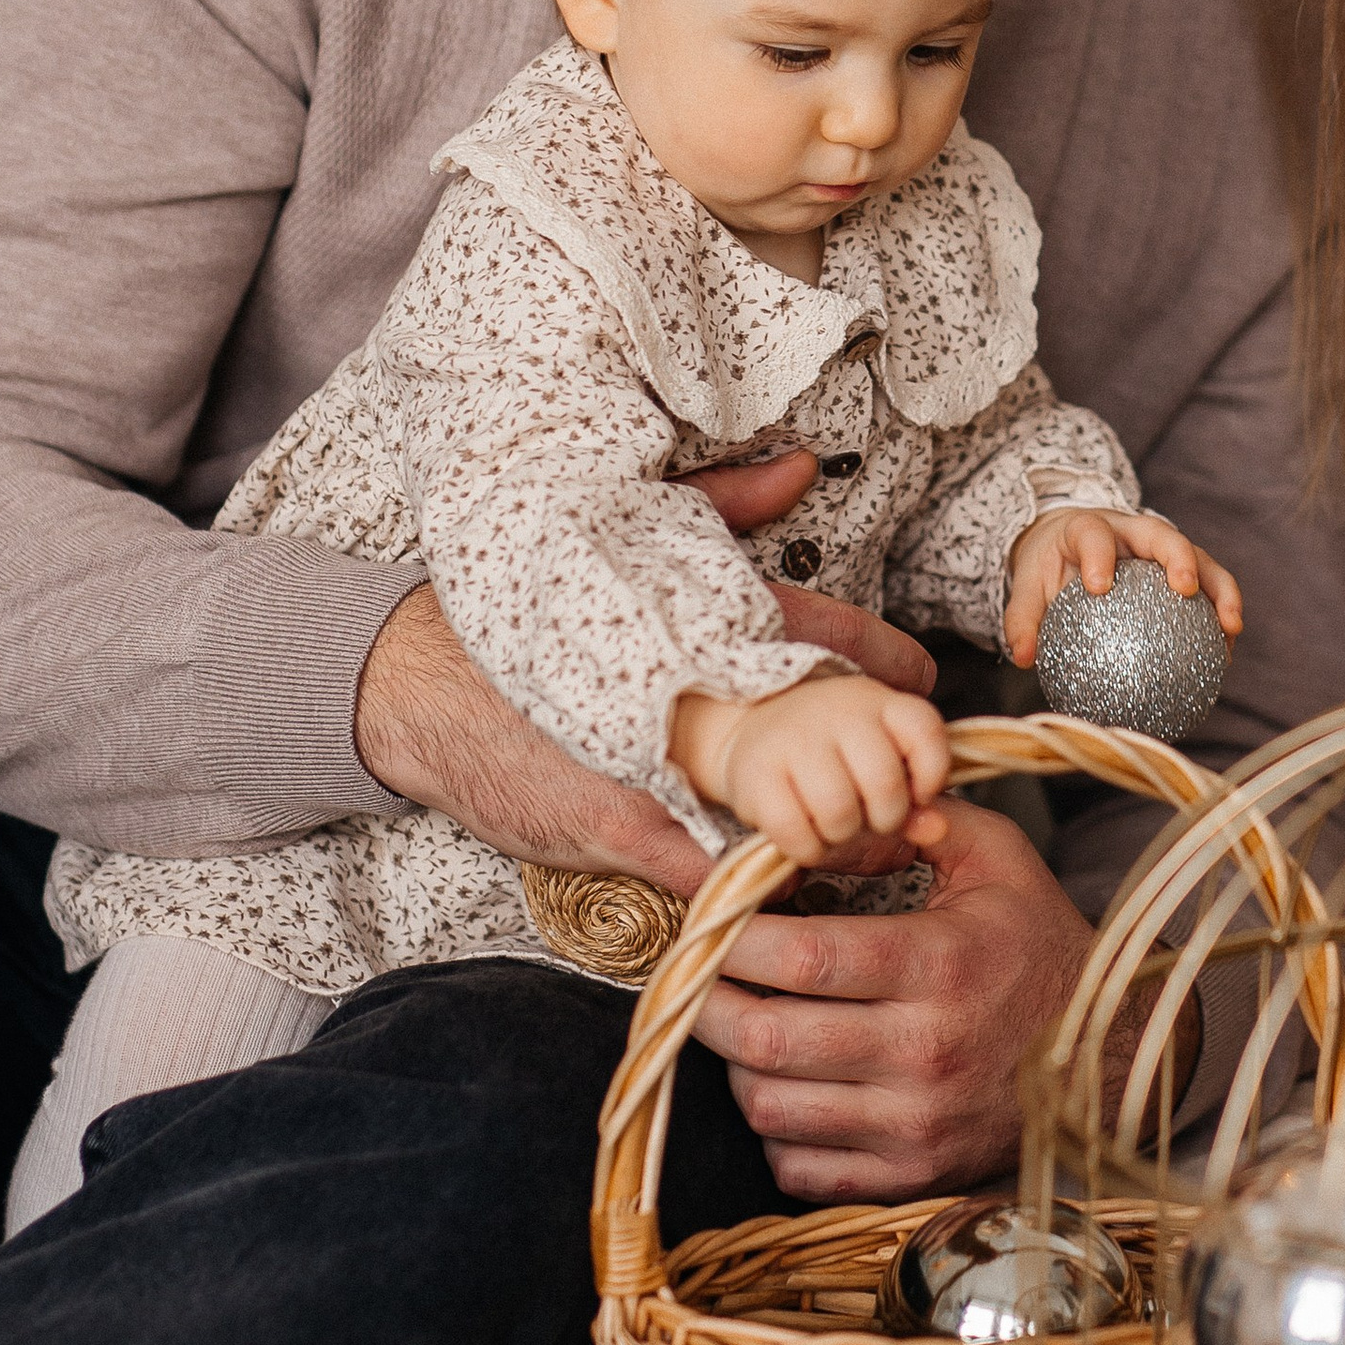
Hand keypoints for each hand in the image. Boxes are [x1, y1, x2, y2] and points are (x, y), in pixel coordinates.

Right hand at [351, 450, 936, 891]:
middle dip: (882, 764)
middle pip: (824, 738)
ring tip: (881, 839)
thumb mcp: (625, 541)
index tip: (924, 684)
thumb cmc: (527, 613)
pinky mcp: (621, 827)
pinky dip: (754, 878)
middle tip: (920, 781)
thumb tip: (800, 464)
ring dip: (835, 831)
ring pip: (780, 813)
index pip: (829, 639)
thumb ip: (723, 504)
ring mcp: (660, 767)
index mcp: (702, 622)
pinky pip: (713, 867)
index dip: (891, 668)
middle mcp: (692, 695)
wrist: (419, 684)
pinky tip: (785, 879)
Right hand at [673, 674, 952, 870]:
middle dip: (886, 819)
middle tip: (870, 818)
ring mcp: (792, 739)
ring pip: (839, 813)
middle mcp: (836, 711)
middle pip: (885, 785)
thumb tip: (937, 829)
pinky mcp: (755, 774)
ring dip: (843, 836)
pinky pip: (795, 833)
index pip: (926, 731)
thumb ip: (916, 794)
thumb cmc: (833, 751)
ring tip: (835, 824)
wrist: (754, 728)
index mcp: (877, 701)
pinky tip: (807, 837)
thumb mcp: (882, 756)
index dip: (932, 776)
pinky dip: (808, 850)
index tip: (917, 794)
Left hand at [693, 797, 1094, 1197]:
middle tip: (693, 972)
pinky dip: (774, 1129)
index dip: (731, 936)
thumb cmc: (1039, 947)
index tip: (706, 917)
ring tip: (742, 1022)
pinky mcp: (910, 1174)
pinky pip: (799, 1166)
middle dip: (707, 1000)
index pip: (801, 956)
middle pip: (767, 1037)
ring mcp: (915, 1124)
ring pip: (769, 1106)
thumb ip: (924, 819)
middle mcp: (925, 1051)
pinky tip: (788, 1085)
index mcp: (940, 965)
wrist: (1110, 1058)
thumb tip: (846, 809)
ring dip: (735, 1064)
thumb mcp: (1001, 861)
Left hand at [1004, 507, 1244, 668]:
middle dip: (1179, 558)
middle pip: (1163, 534)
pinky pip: (1209, 587)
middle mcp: (1132, 531)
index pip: (1093, 534)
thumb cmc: (1051, 566)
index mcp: (1089, 529)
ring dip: (1220, 590)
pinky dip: (1221, 614)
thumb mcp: (1028, 586)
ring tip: (1231, 628)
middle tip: (1186, 590)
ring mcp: (1163, 548)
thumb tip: (1023, 657)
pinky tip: (1226, 652)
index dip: (1098, 555)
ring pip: (1200, 558)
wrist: (1071, 544)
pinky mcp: (1181, 568)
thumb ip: (1022, 619)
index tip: (1099, 587)